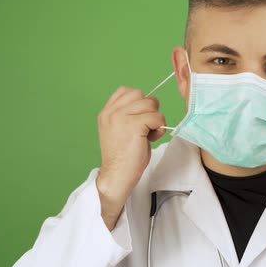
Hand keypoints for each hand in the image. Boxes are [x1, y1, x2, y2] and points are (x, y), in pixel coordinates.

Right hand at [96, 86, 165, 229]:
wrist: (117, 175)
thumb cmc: (123, 156)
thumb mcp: (119, 129)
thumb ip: (128, 114)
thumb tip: (150, 102)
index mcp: (106, 112)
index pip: (126, 91)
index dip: (139, 102)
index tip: (139, 119)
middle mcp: (112, 112)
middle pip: (141, 95)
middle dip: (149, 110)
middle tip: (145, 128)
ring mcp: (121, 117)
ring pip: (151, 104)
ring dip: (156, 119)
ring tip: (148, 134)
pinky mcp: (134, 125)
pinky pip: (157, 117)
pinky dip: (159, 127)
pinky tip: (151, 138)